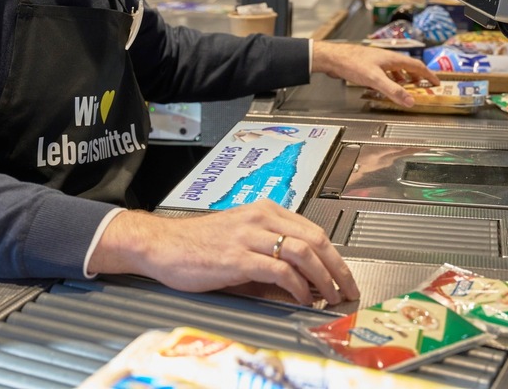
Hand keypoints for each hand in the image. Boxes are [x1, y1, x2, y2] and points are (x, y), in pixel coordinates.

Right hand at [88, 200, 358, 305]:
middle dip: (337, 268)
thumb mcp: (240, 241)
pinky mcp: (237, 258)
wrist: (162, 245)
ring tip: (328, 296)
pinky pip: (278, 269)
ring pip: (302, 252)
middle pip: (314, 239)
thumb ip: (270, 254)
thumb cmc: (197, 245)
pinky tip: (300, 297)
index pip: (313, 230)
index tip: (343, 275)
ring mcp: (249, 236)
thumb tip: (302, 281)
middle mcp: (260, 219)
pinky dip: (296, 285)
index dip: (334, 255)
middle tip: (346, 289)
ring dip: (322, 277)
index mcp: (264, 211)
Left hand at [311, 40, 437, 106]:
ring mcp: (378, 61)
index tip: (437, 82)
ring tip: (407, 88)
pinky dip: (391, 79)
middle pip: (408, 66)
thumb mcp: (375, 79)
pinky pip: (386, 72)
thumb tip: (410, 101)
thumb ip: (393, 90)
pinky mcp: (369, 65)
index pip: (417, 65)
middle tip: (424, 86)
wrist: (333, 58)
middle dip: (418, 77)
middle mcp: (387, 58)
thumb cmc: (352, 63)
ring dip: (404, 78)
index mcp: (392, 58)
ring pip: (396, 69)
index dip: (428, 74)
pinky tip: (386, 86)